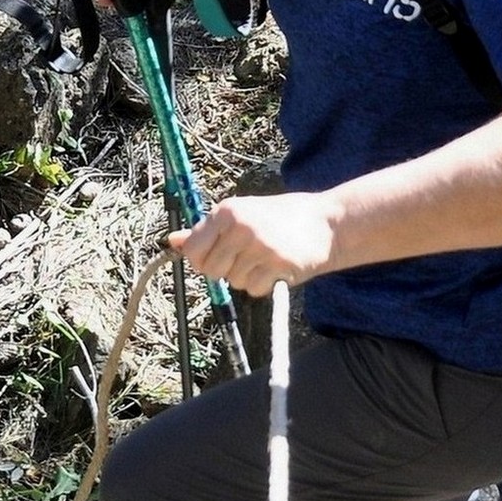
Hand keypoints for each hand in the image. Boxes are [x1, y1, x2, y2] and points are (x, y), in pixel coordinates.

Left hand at [175, 193, 340, 290]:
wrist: (329, 222)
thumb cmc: (282, 217)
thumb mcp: (242, 214)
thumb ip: (207, 230)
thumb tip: (172, 242)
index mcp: (227, 211)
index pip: (194, 251)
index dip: (202, 261)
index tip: (218, 258)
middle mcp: (240, 227)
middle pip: (212, 271)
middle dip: (227, 270)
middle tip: (248, 258)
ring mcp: (259, 246)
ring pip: (234, 281)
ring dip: (248, 277)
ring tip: (267, 258)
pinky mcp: (278, 264)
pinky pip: (254, 289)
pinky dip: (264, 285)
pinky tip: (277, 268)